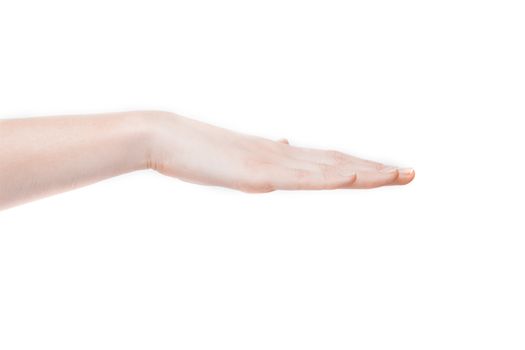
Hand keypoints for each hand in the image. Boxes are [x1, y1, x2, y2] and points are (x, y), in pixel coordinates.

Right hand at [147, 112, 414, 191]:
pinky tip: (353, 174)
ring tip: (396, 176)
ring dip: (364, 171)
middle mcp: (283, 155)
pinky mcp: (256, 171)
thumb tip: (284, 143)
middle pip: (338, 162)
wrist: (166, 137)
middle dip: (376, 170)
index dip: (361, 166)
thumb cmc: (198, 150)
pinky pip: (299, 176)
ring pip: (326, 167)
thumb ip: (264, 155)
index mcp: (280, 156)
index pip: (329, 161)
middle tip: (411, 175)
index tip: (387, 172)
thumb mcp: (237, 158)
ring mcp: (271, 163)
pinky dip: (329, 175)